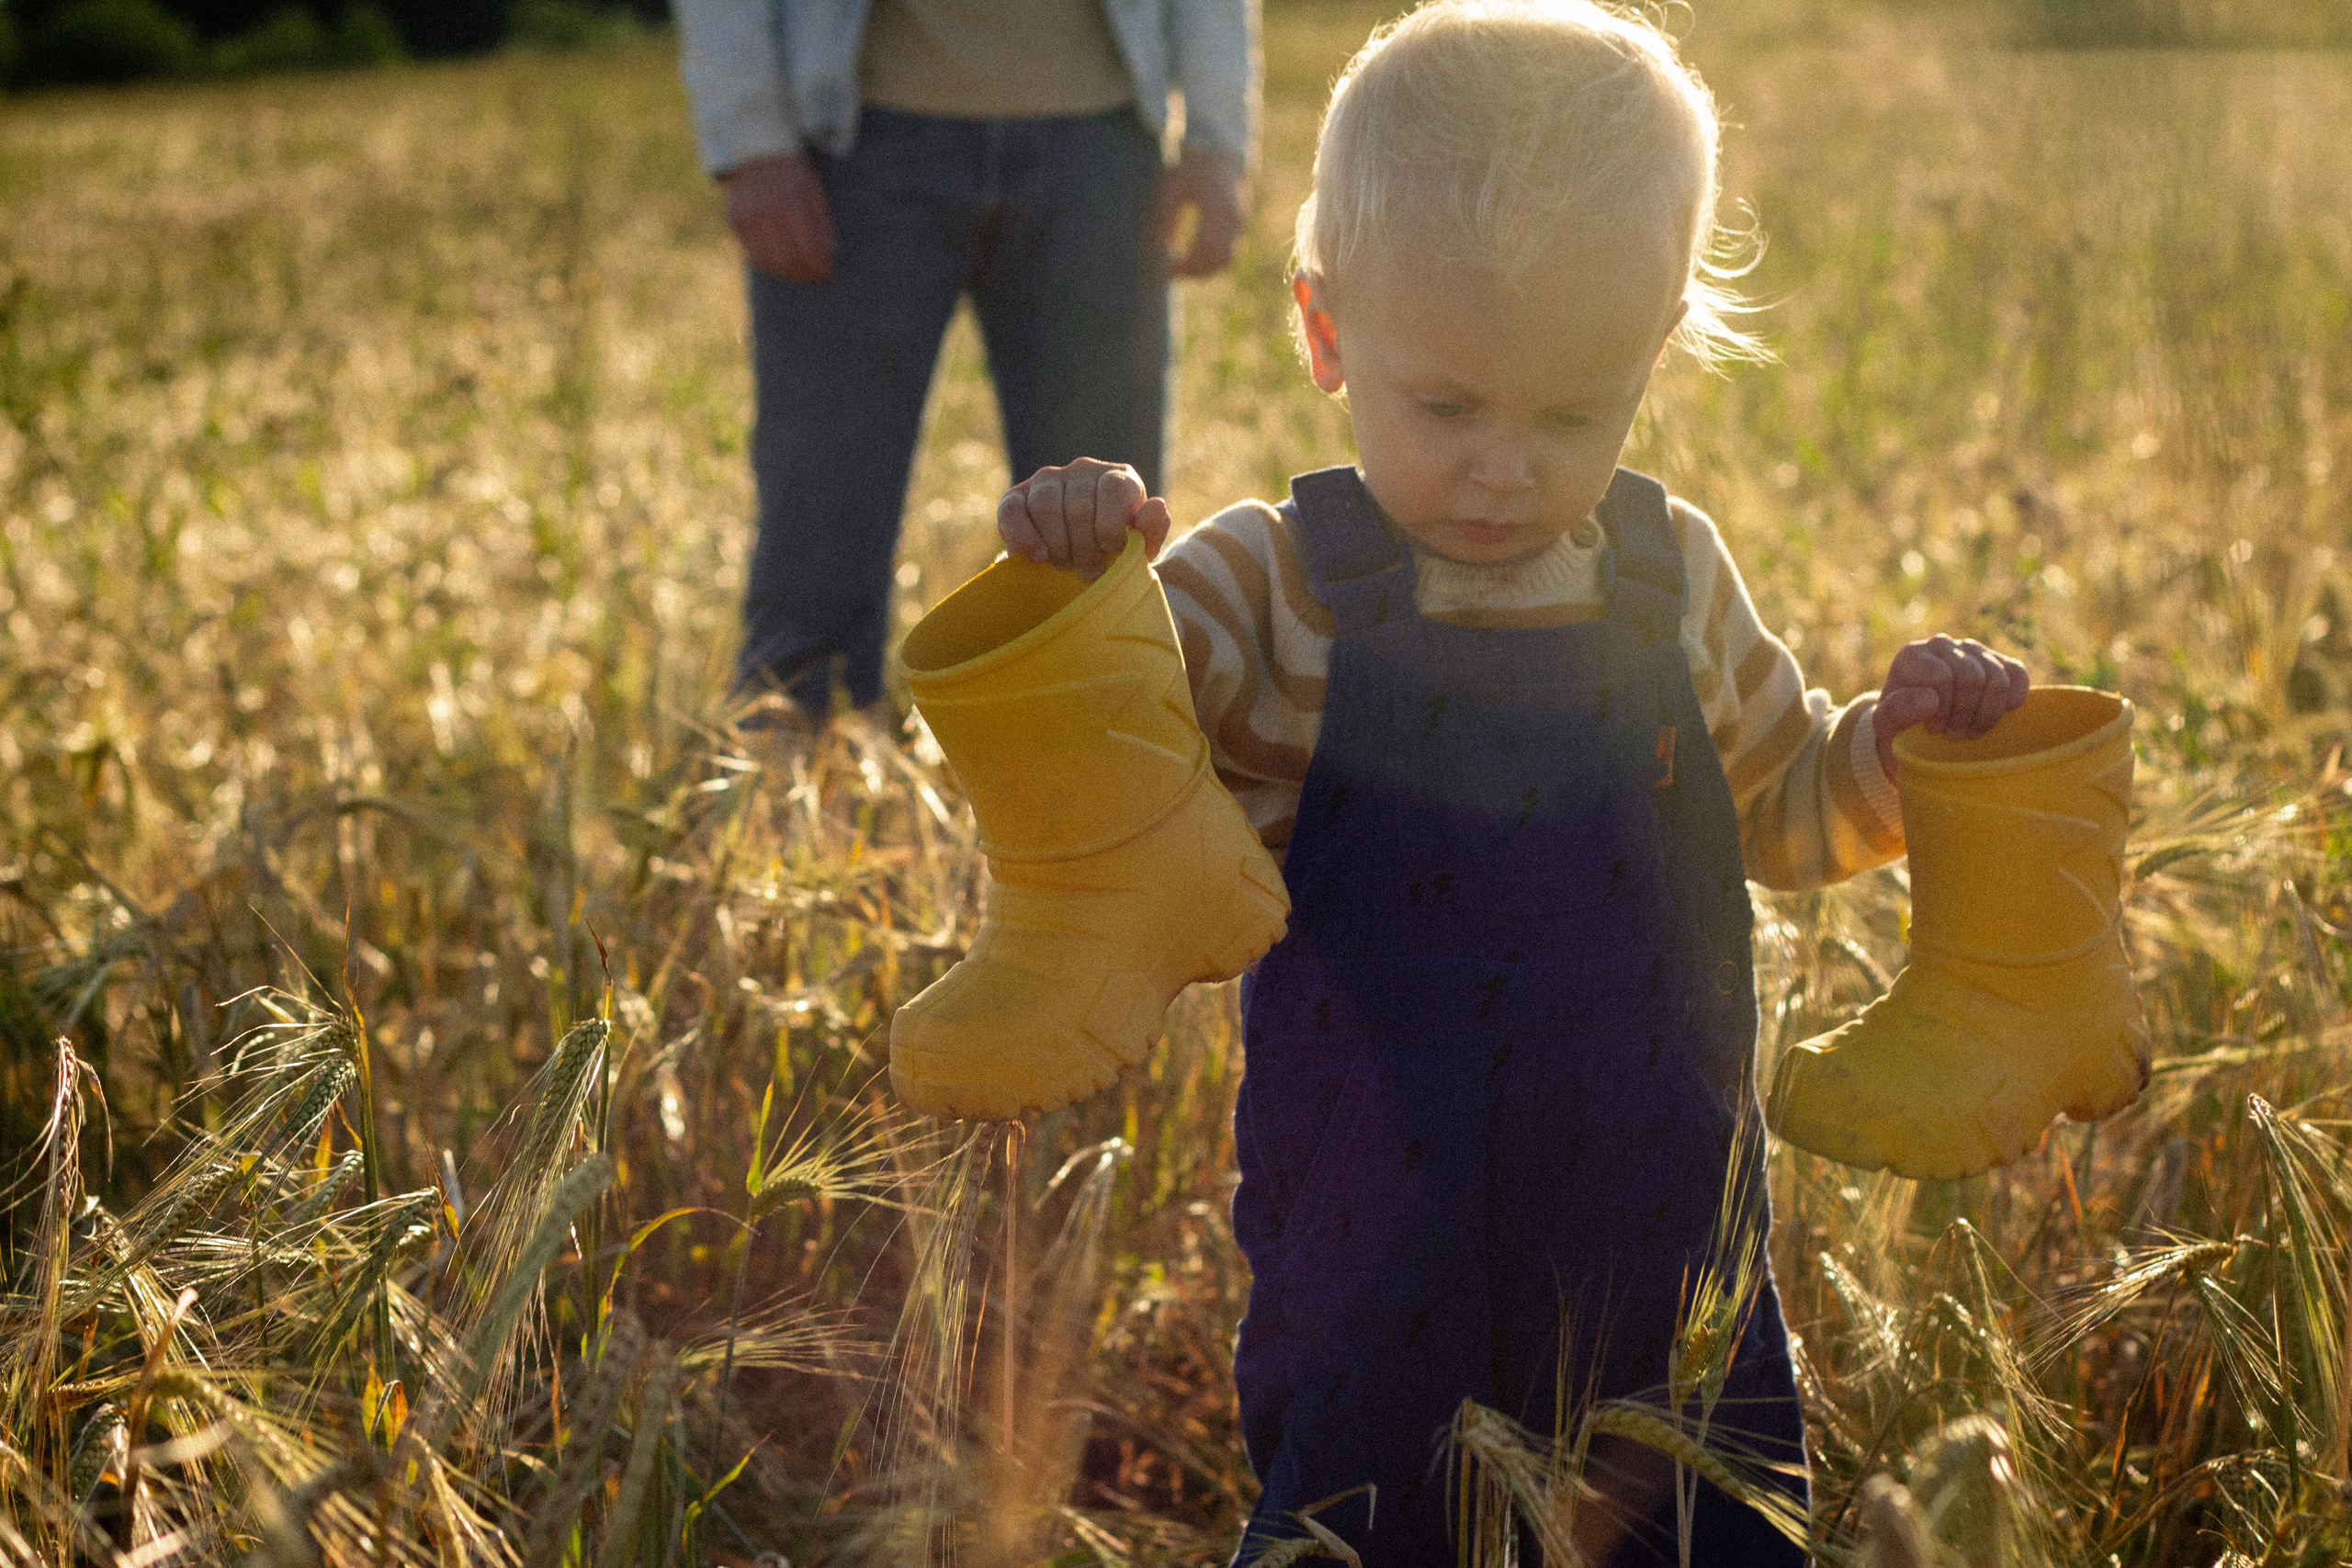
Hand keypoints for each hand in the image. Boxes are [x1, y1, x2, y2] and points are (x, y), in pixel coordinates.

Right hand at [720, 152, 836, 282]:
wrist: (755, 153)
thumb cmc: (791, 174)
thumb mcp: (812, 191)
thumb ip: (821, 223)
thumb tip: (830, 256)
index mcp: (791, 202)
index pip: (808, 250)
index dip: (820, 267)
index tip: (828, 272)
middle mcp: (766, 211)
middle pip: (788, 261)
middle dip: (805, 274)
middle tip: (815, 277)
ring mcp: (747, 217)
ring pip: (768, 263)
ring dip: (786, 274)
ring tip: (799, 273)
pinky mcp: (734, 221)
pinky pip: (752, 255)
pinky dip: (768, 264)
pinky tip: (780, 264)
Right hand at [998, 458, 1171, 581]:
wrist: (1080, 562)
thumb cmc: (1116, 553)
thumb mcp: (1140, 547)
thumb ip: (1152, 530)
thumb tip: (1157, 506)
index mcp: (1118, 478)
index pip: (1113, 489)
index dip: (1110, 526)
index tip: (1111, 551)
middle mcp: (1083, 470)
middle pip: (1078, 505)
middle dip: (1084, 547)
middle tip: (1089, 572)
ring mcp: (1047, 479)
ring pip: (1045, 506)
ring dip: (1057, 545)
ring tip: (1066, 565)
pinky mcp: (1016, 496)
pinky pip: (1012, 510)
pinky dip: (1022, 536)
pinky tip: (1036, 558)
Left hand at [1156, 145, 1246, 278]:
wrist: (1219, 155)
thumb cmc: (1190, 168)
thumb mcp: (1171, 188)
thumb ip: (1166, 217)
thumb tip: (1160, 249)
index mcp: (1216, 204)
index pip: (1205, 246)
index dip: (1187, 264)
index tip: (1167, 270)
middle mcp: (1233, 216)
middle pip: (1218, 258)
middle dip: (1195, 272)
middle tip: (1172, 274)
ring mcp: (1240, 223)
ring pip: (1227, 259)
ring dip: (1205, 271)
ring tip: (1181, 270)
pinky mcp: (1240, 228)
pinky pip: (1230, 254)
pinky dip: (1212, 264)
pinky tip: (1193, 264)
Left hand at [1874, 635, 2030, 781]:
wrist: (1915, 732)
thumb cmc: (1898, 731)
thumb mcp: (1885, 729)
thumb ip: (1896, 712)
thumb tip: (1930, 698)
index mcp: (1912, 655)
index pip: (1943, 677)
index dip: (1943, 710)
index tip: (1933, 730)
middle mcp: (1942, 645)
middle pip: (1973, 678)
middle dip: (1965, 715)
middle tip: (1953, 735)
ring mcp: (1972, 650)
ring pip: (1998, 678)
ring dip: (1987, 714)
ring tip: (1969, 732)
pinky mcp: (1997, 661)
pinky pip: (2018, 675)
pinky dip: (2011, 701)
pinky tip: (1994, 717)